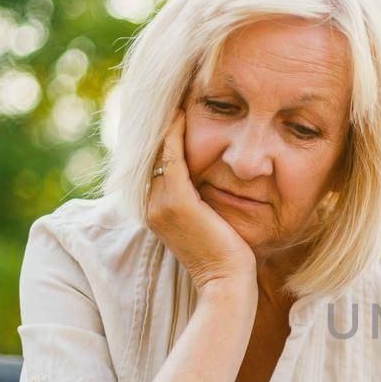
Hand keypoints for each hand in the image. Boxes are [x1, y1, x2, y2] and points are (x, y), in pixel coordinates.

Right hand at [147, 111, 256, 296]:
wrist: (228, 284)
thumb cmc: (228, 259)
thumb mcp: (210, 224)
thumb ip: (202, 203)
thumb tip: (211, 183)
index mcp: (156, 212)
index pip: (155, 167)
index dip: (162, 140)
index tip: (174, 115)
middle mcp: (151, 207)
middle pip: (152, 156)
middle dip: (161, 128)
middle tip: (172, 97)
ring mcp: (160, 205)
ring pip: (159, 153)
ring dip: (167, 125)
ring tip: (176, 99)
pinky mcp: (177, 202)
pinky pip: (172, 157)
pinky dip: (175, 134)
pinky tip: (182, 114)